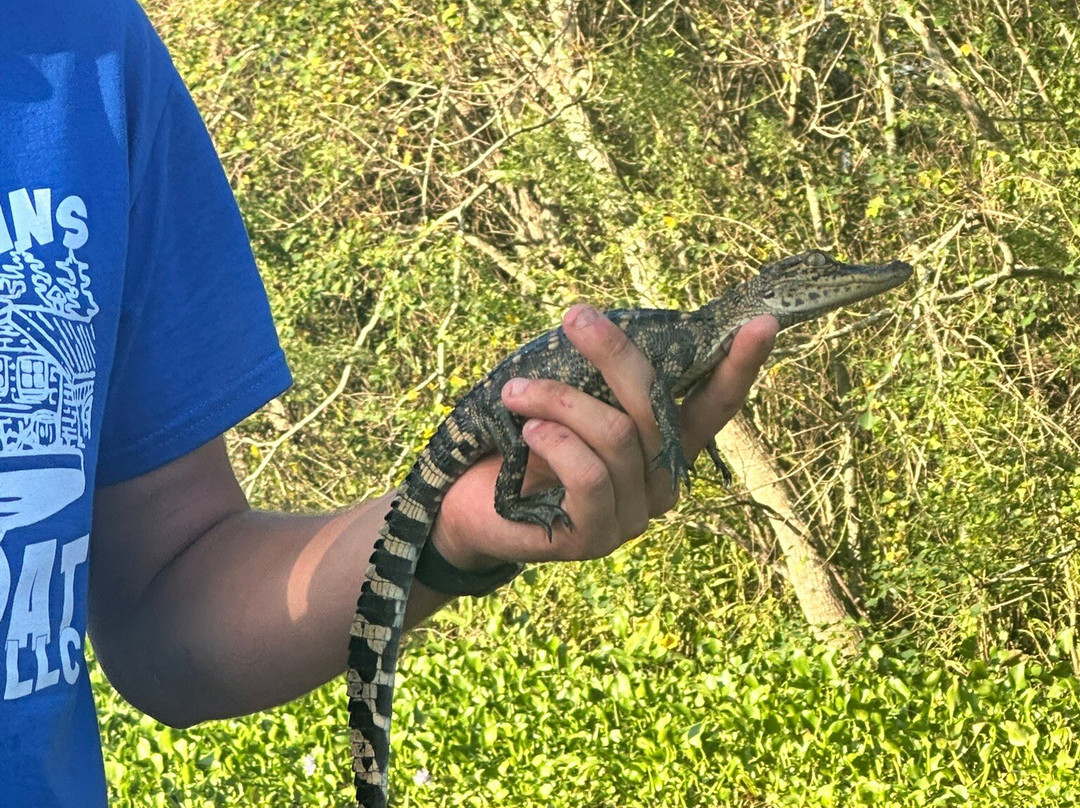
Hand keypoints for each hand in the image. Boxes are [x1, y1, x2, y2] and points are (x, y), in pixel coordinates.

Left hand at [431, 306, 777, 570]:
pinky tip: (526, 430)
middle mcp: (661, 483)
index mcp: (666, 447)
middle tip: (574, 316)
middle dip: (614, 353)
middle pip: (656, 405)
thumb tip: (607, 324)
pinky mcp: (597, 536)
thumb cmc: (526, 443)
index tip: (761, 322)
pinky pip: (589, 474)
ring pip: (617, 434)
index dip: (739, 366)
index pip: (715, 405)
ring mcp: (633, 515)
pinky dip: (554, 442)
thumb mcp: (572, 402)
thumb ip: (603, 380)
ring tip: (515, 390)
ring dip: (558, 400)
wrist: (472, 505)